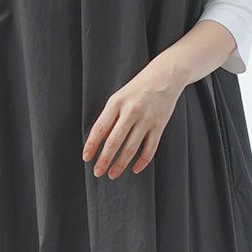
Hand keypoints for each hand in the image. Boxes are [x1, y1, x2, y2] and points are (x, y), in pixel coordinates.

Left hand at [82, 63, 185, 178]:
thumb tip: (99, 141)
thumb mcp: (119, 97)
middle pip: (114, 142)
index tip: (86, 157)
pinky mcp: (159, 126)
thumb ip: (110, 117)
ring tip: (112, 174)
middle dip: (104, 160)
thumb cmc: (138, 88)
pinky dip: (142, 161)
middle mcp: (131, 111)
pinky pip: (150, 149)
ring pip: (131, 149)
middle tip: (97, 172)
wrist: (166, 76)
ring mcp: (146, 119)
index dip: (91, 145)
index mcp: (116, 102)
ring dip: (120, 164)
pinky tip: (135, 169)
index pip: (100, 128)